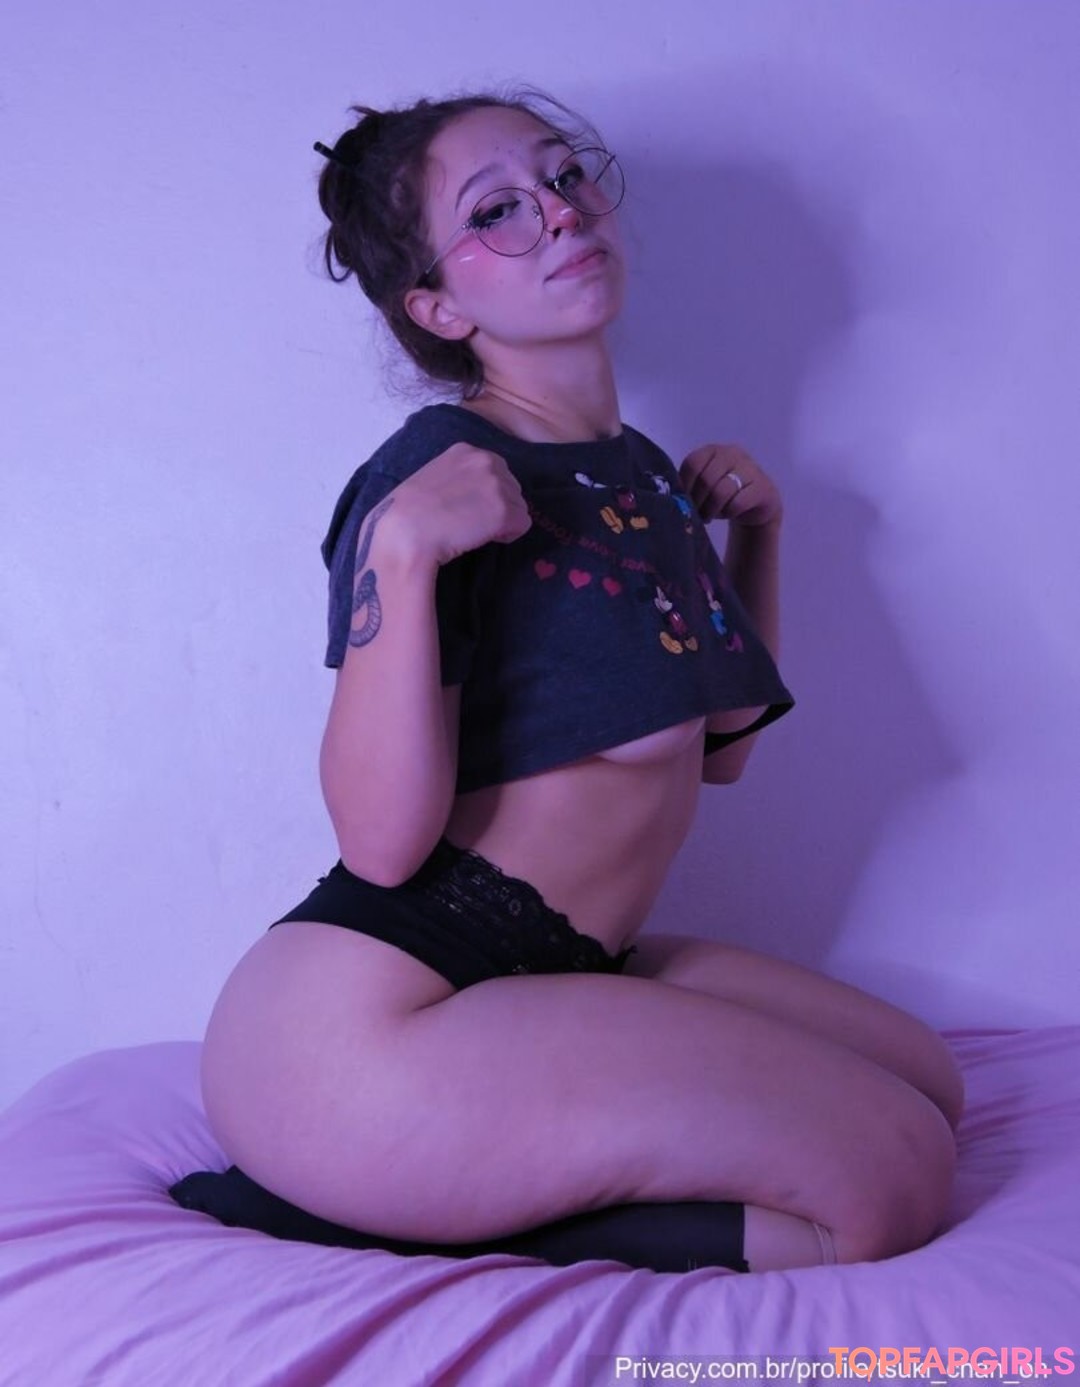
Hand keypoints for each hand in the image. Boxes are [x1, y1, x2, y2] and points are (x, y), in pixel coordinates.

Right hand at [387, 442, 532, 564]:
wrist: (405, 533)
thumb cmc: (407, 511)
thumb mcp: (433, 476)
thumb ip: (458, 476)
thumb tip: (473, 494)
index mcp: (466, 450)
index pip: (495, 470)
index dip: (486, 493)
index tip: (468, 507)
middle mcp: (486, 460)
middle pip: (512, 487)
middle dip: (498, 505)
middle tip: (471, 522)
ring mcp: (497, 485)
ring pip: (518, 507)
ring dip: (502, 521)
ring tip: (473, 530)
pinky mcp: (504, 511)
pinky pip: (522, 526)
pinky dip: (507, 536)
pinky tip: (480, 538)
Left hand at [678, 443, 782, 527]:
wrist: (758, 504)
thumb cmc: (724, 495)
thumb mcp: (705, 486)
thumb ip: (691, 485)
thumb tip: (674, 497)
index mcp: (713, 450)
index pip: (693, 463)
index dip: (685, 485)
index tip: (684, 501)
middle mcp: (732, 454)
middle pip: (706, 479)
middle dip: (697, 501)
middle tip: (696, 514)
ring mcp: (750, 469)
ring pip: (721, 492)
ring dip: (710, 510)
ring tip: (708, 517)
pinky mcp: (762, 488)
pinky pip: (737, 503)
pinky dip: (727, 513)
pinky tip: (727, 514)